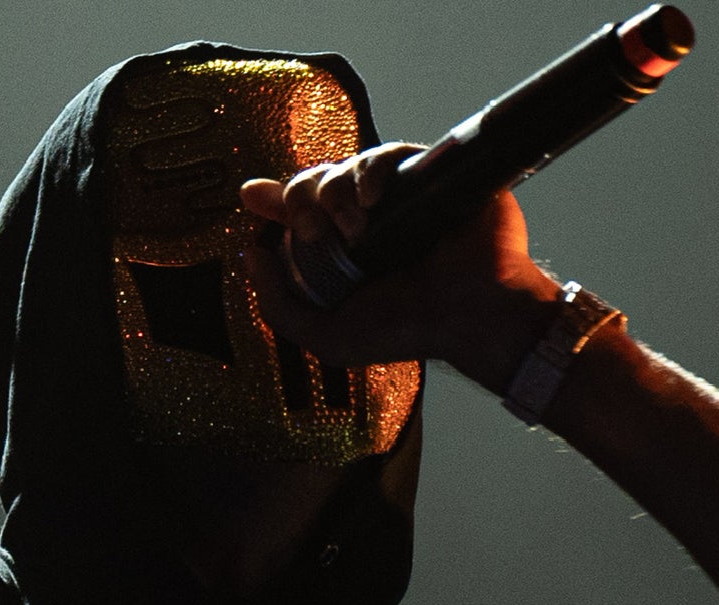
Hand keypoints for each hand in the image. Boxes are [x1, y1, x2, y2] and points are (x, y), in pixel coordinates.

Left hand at [239, 143, 557, 387]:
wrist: (466, 313)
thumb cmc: (405, 330)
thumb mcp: (326, 336)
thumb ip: (278, 306)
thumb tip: (252, 255)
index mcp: (340, 255)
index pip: (298, 216)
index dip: (273, 202)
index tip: (252, 198)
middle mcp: (366, 223)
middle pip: (314, 184)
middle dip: (303, 201)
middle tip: (315, 232)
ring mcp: (397, 199)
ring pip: (345, 166)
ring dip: (336, 191)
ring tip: (356, 227)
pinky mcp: (426, 177)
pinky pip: (388, 153)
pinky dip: (372, 169)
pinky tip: (373, 198)